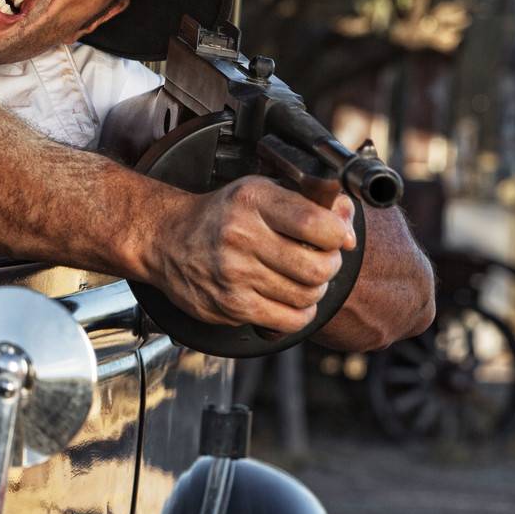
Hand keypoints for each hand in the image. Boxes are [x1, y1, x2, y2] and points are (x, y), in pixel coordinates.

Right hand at [139, 176, 356, 332]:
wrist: (165, 239)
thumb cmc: (219, 215)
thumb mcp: (260, 192)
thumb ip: (308, 203)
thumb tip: (348, 228)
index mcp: (252, 202)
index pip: (320, 225)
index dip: (338, 235)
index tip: (334, 236)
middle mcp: (241, 236)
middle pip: (319, 267)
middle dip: (328, 266)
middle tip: (317, 260)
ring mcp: (234, 274)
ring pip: (307, 296)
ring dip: (312, 290)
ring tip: (298, 278)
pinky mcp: (230, 306)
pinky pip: (289, 321)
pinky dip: (298, 314)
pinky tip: (287, 299)